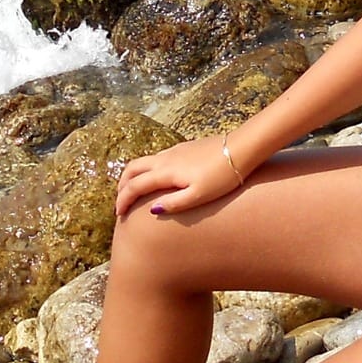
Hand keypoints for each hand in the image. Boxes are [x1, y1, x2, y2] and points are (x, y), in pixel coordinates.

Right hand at [113, 136, 244, 220]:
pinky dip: (146, 169)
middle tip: (121, 202)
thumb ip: (175, 203)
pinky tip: (157, 178)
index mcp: (166, 172)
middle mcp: (165, 158)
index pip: (135, 186)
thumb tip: (152, 210)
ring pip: (143, 161)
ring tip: (134, 191)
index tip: (119, 215)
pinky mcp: (184, 148)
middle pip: (132, 169)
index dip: (123, 200)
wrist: (242, 148)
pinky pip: (155, 158)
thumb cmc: (222, 176)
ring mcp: (174, 151)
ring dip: (133, 176)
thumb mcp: (199, 196)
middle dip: (122, 185)